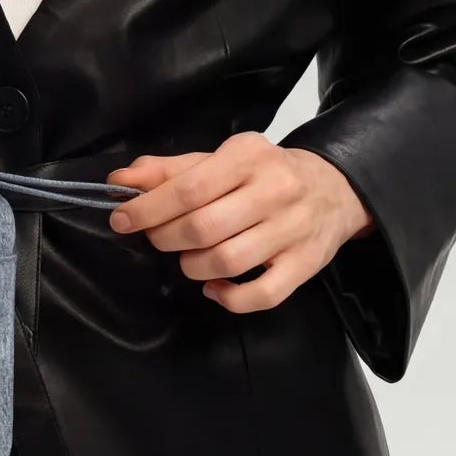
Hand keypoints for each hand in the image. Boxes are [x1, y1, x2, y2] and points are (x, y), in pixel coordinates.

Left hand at [102, 134, 375, 313]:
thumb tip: (120, 181)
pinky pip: (263, 295)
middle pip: (203, 227)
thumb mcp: (220, 159)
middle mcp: (274, 190)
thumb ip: (169, 170)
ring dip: (193, 267)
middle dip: (166, 238)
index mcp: (248, 157)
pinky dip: (229, 298)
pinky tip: (214, 287)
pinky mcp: (306, 265)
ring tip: (188, 258)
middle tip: (158, 237)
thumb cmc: (266, 173)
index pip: (189, 187)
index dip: (148, 208)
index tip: (122, 219)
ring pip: (227, 261)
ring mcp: (292, 230)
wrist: (334, 188)